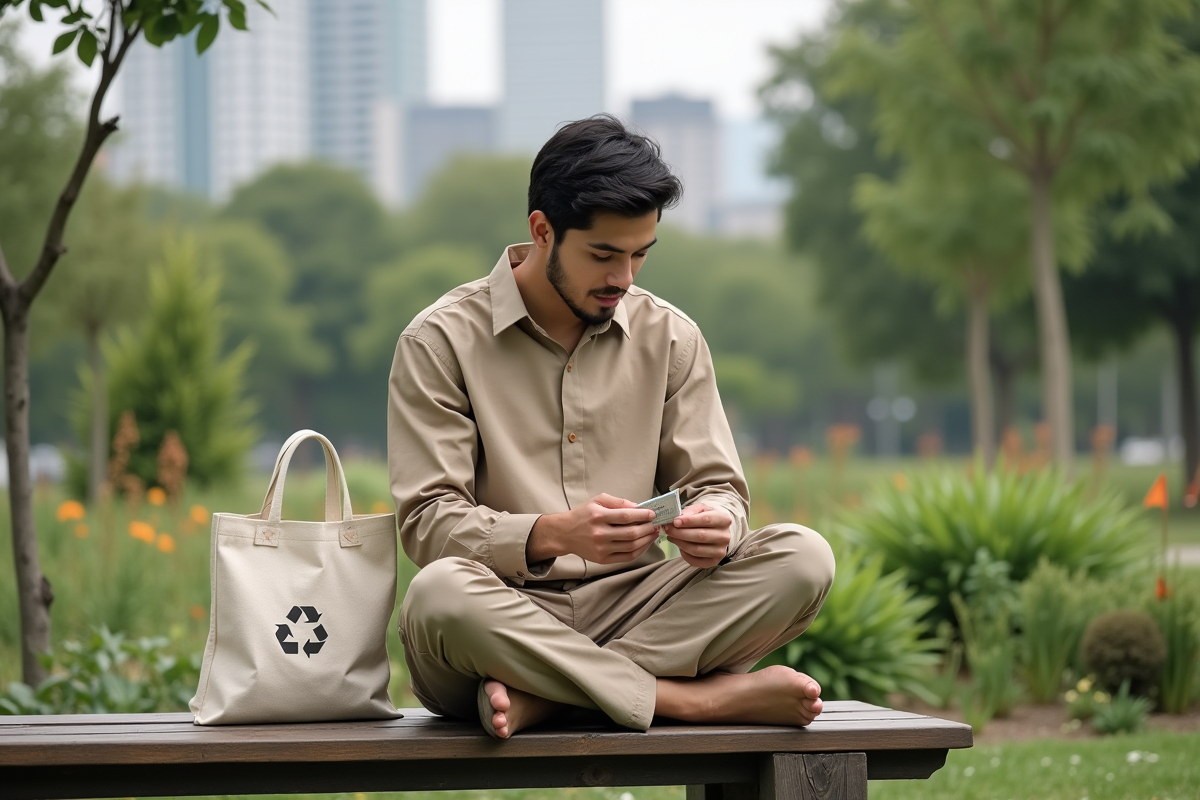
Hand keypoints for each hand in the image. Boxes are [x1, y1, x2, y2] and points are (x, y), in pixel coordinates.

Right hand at [528, 493, 657, 564]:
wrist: (564, 533)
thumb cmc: (583, 514)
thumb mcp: (597, 500)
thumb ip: (618, 502)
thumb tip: (638, 507)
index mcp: (598, 517)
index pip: (626, 516)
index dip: (643, 515)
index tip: (652, 513)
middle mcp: (599, 534)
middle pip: (631, 533)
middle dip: (647, 528)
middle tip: (655, 523)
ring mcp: (601, 549)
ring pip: (631, 546)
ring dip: (646, 540)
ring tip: (653, 532)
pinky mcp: (602, 559)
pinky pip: (627, 557)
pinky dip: (639, 550)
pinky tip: (644, 543)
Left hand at [665, 503, 731, 568]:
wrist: (717, 530)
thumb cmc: (707, 517)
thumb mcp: (701, 509)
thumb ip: (691, 511)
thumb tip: (679, 518)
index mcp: (724, 519)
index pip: (706, 520)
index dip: (689, 521)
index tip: (675, 521)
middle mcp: (725, 536)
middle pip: (700, 536)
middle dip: (681, 533)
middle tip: (668, 529)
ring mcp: (720, 551)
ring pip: (696, 549)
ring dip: (680, 543)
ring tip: (671, 537)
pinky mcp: (714, 562)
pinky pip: (695, 561)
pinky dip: (684, 554)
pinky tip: (680, 546)